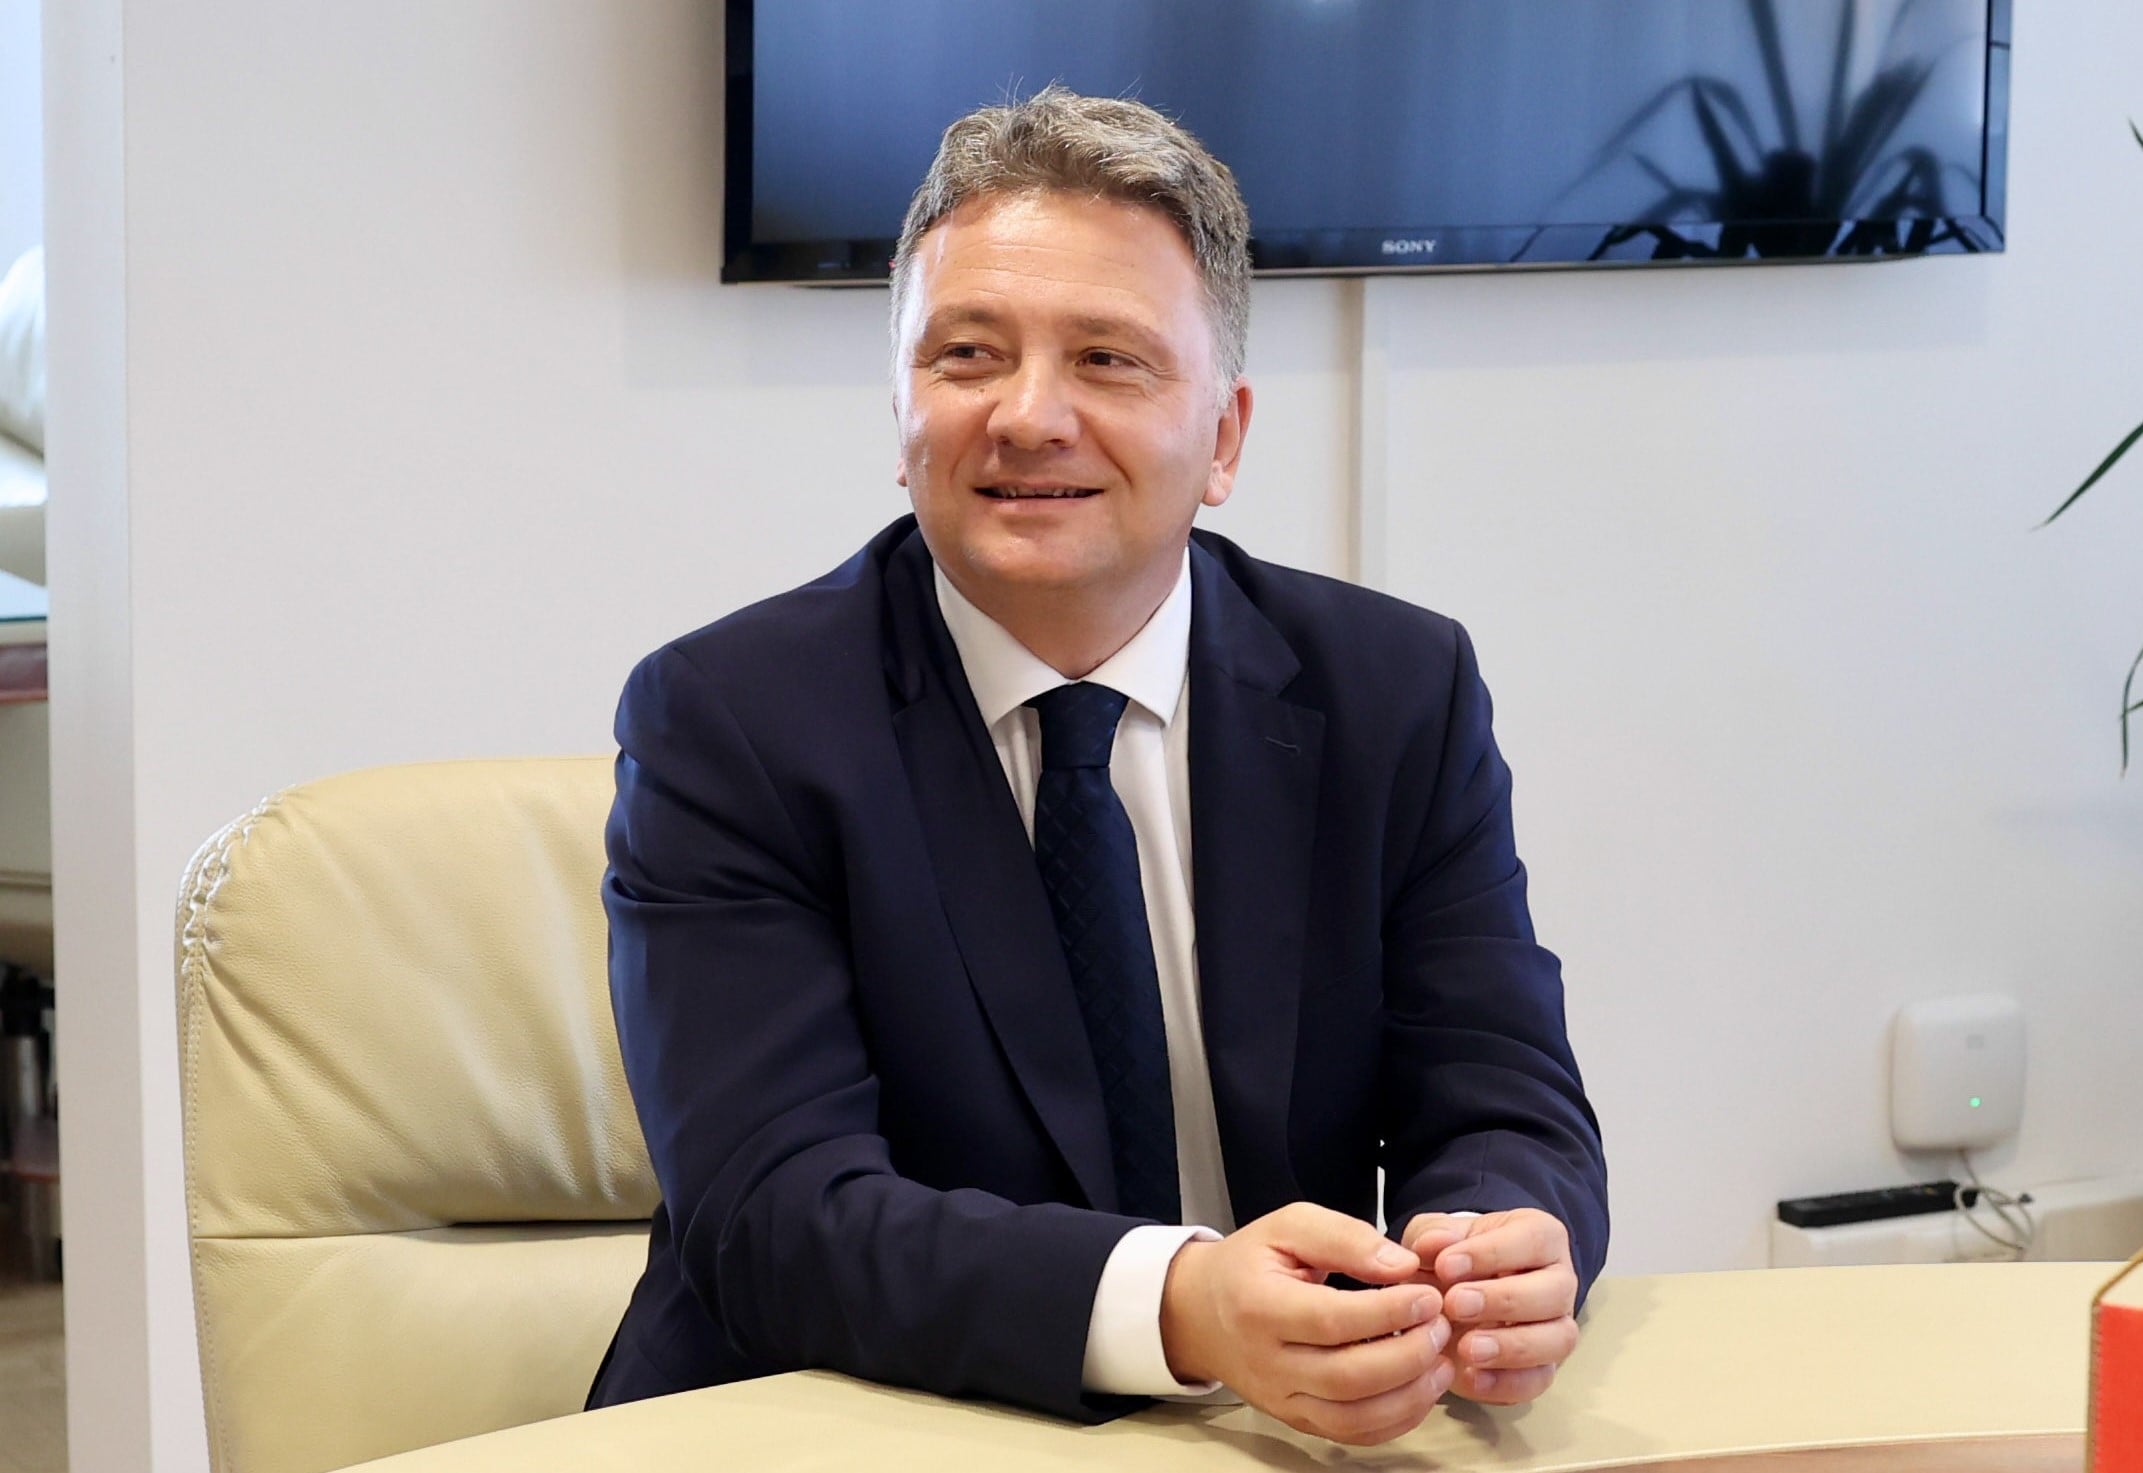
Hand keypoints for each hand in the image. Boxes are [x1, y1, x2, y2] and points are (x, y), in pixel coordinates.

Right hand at [1159, 1202, 1455, 1445]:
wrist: (1201, 1313)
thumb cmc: (1250, 1265)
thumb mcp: (1289, 1227)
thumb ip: (1345, 1238)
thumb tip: (1401, 1266)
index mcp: (1259, 1307)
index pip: (1330, 1320)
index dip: (1388, 1312)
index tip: (1427, 1294)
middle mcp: (1268, 1363)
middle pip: (1348, 1378)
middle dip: (1408, 1354)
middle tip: (1440, 1324)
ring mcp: (1282, 1400)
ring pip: (1354, 1417)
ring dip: (1411, 1394)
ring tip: (1440, 1359)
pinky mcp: (1298, 1420)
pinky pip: (1353, 1434)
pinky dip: (1397, 1419)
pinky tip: (1421, 1387)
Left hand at [1400, 1209, 1578, 1405]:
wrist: (1452, 1297)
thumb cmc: (1453, 1259)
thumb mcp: (1436, 1237)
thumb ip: (1432, 1236)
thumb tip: (1434, 1245)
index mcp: (1541, 1237)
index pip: (1533, 1239)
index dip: (1492, 1252)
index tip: (1446, 1265)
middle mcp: (1558, 1282)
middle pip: (1554, 1292)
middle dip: (1503, 1300)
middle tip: (1455, 1304)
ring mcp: (1556, 1327)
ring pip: (1558, 1339)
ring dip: (1512, 1347)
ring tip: (1467, 1348)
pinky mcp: (1543, 1367)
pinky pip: (1539, 1380)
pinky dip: (1506, 1383)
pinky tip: (1471, 1376)